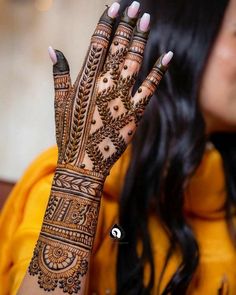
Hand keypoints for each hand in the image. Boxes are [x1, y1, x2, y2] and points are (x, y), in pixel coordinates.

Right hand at [21, 3, 172, 293]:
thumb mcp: (59, 104)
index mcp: (84, 81)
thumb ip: (58, 76)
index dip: (106, 24)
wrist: (83, 165)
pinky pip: (150, 89)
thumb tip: (53, 49)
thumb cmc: (69, 135)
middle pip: (117, 49)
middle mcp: (103, 85)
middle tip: (135, 5)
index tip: (113, 7)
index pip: (97, 45)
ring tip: (147, 18)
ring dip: (141, 39)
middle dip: (126, 25)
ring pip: (133, 62)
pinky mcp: (135, 114)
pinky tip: (168, 54)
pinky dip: (159, 71)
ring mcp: (121, 99)